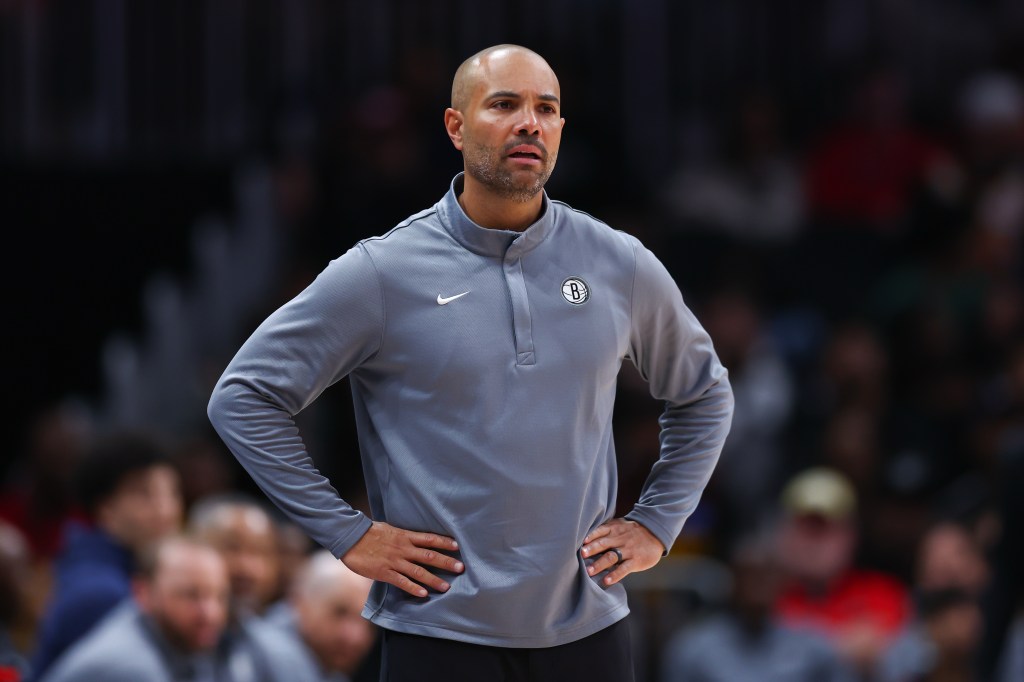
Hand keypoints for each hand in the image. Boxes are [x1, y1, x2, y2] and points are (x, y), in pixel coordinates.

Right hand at [342, 522, 463, 597]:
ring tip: (447, 587)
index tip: (457, 547)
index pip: (429, 539)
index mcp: (405, 536)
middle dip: (446, 562)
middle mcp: (403, 548)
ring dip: (433, 579)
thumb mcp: (390, 529)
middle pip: (429, 556)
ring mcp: (394, 561)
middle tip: (461, 568)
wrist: (350, 537)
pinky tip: (423, 594)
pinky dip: (413, 588)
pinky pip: (402, 581)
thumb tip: (414, 538)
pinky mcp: (384, 572)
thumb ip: (404, 535)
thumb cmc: (370, 532)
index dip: (444, 542)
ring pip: (418, 571)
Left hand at [580, 518, 664, 585]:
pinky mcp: (636, 561)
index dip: (591, 536)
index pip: (600, 531)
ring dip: (600, 564)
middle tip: (582, 555)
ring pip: (612, 556)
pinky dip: (615, 575)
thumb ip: (606, 530)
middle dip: (592, 550)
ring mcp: (628, 550)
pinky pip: (624, 568)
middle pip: (604, 543)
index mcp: (615, 529)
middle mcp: (620, 538)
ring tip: (589, 571)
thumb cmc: (632, 532)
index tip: (581, 542)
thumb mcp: (620, 525)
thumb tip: (585, 539)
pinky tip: (606, 580)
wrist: (656, 533)